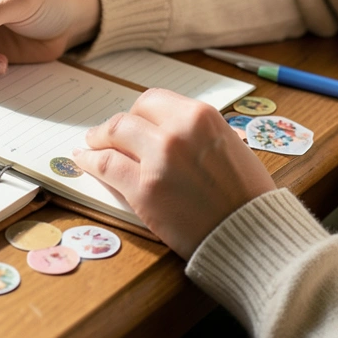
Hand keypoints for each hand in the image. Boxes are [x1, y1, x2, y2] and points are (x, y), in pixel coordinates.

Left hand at [72, 89, 276, 257]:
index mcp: (201, 116)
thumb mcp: (230, 147)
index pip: (155, 101)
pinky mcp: (144, 189)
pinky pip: (106, 166)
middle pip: (130, 116)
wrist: (254, 235)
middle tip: (107, 134)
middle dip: (118, 125)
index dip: (139, 113)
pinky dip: (90, 161)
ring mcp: (158, 159)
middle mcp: (177, 131)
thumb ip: (198, 134)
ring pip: (113, 134)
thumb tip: (170, 131)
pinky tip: (83, 160)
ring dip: (97, 138)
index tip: (133, 121)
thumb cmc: (248, 197)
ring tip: (89, 144)